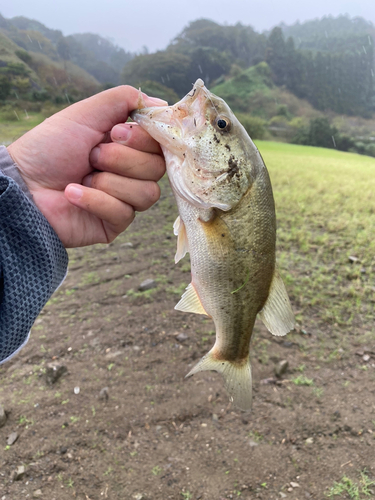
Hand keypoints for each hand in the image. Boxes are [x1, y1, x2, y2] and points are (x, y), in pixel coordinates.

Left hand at [7, 86, 165, 246]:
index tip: (115, 132)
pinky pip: (124, 213)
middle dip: (121, 159)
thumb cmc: (50, 148)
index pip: (161, 144)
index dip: (143, 139)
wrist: (23, 184)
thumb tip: (162, 105)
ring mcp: (125, 199)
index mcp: (129, 147)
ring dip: (108, 181)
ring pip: (147, 193)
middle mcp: (132, 173)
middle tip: (92, 156)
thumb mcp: (86, 113)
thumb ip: (124, 99)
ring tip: (82, 176)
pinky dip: (95, 200)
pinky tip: (72, 193)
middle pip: (157, 168)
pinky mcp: (115, 224)